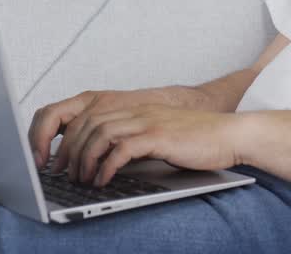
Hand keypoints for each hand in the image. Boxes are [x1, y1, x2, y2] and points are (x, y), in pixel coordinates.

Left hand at [62, 104, 245, 186]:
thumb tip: (107, 162)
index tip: (60, 159)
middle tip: (64, 173)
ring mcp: (148, 121)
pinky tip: (103, 180)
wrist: (230, 134)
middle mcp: (137, 111)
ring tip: (82, 179)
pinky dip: (107, 166)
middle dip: (70, 150)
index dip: (68, 137)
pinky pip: (123, 149)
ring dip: (85, 159)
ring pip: (100, 134)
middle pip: (88, 123)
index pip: (88, 115)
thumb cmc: (197, 140)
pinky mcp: (159, 136)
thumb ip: (134, 141)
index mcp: (134, 110)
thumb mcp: (159, 136)